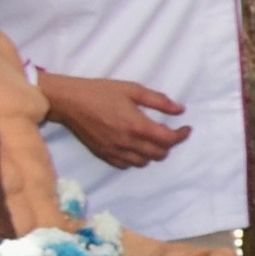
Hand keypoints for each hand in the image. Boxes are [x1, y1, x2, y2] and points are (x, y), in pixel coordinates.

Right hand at [41, 74, 189, 168]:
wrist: (68, 101)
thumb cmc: (100, 92)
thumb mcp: (133, 90)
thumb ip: (159, 101)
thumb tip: (180, 110)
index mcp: (137, 126)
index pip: (169, 140)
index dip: (182, 135)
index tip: (186, 128)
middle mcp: (127, 142)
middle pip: (159, 154)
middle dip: (169, 145)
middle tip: (169, 133)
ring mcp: (114, 151)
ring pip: (143, 162)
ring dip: (153, 153)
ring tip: (151, 140)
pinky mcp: (103, 154)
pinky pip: (125, 165)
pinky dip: (135, 159)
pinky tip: (135, 147)